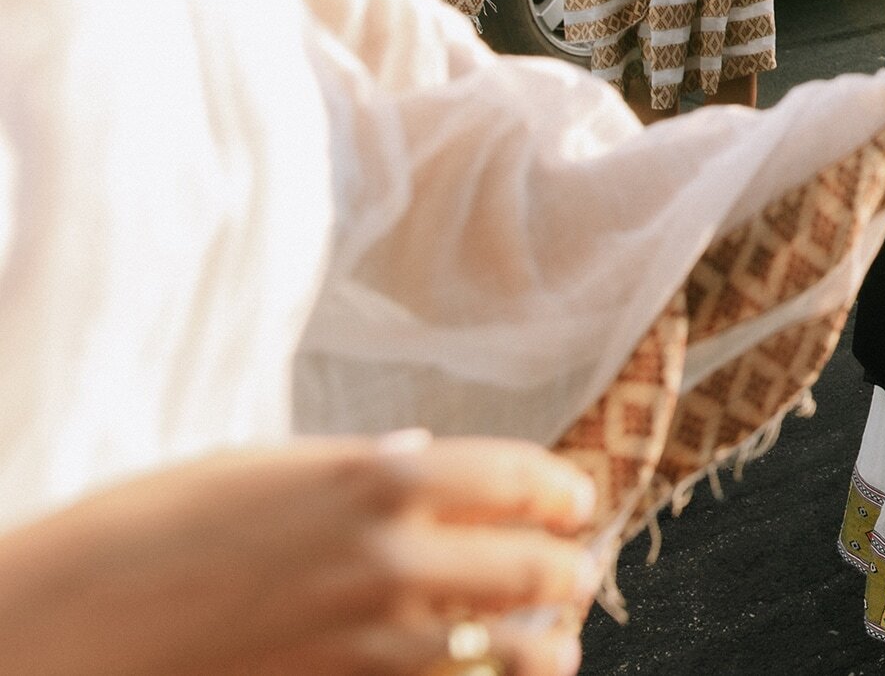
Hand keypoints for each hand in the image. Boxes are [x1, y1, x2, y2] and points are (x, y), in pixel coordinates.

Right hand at [0, 432, 597, 675]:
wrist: (84, 620)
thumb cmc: (164, 527)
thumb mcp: (271, 470)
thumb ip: (362, 468)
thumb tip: (422, 455)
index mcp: (382, 478)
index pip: (521, 479)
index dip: (561, 492)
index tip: (574, 502)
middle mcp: (395, 557)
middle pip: (535, 567)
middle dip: (567, 572)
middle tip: (577, 573)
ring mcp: (376, 638)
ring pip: (511, 652)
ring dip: (544, 648)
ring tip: (555, 646)